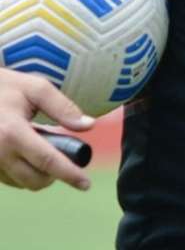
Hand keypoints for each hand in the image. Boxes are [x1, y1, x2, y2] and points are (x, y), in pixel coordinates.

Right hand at [0, 69, 93, 190]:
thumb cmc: (5, 87)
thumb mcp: (36, 88)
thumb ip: (63, 107)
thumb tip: (89, 125)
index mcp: (13, 133)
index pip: (48, 161)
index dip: (69, 174)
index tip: (86, 184)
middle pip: (35, 180)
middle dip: (55, 175)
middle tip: (65, 157)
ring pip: (22, 183)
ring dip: (39, 174)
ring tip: (44, 148)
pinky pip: (9, 179)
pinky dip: (24, 172)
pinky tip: (28, 151)